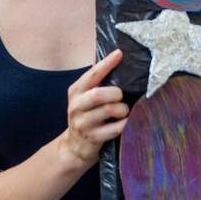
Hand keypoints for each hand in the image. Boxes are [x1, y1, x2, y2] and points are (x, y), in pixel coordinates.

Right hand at [60, 50, 128, 167]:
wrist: (75, 145)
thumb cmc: (86, 115)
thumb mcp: (84, 97)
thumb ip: (95, 82)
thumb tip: (114, 57)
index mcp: (75, 91)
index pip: (92, 74)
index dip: (106, 64)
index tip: (119, 53)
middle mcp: (76, 106)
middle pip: (98, 94)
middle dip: (115, 93)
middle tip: (120, 97)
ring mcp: (83, 123)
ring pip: (109, 110)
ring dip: (122, 109)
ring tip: (123, 111)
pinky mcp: (93, 138)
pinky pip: (115, 128)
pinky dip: (125, 123)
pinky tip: (125, 122)